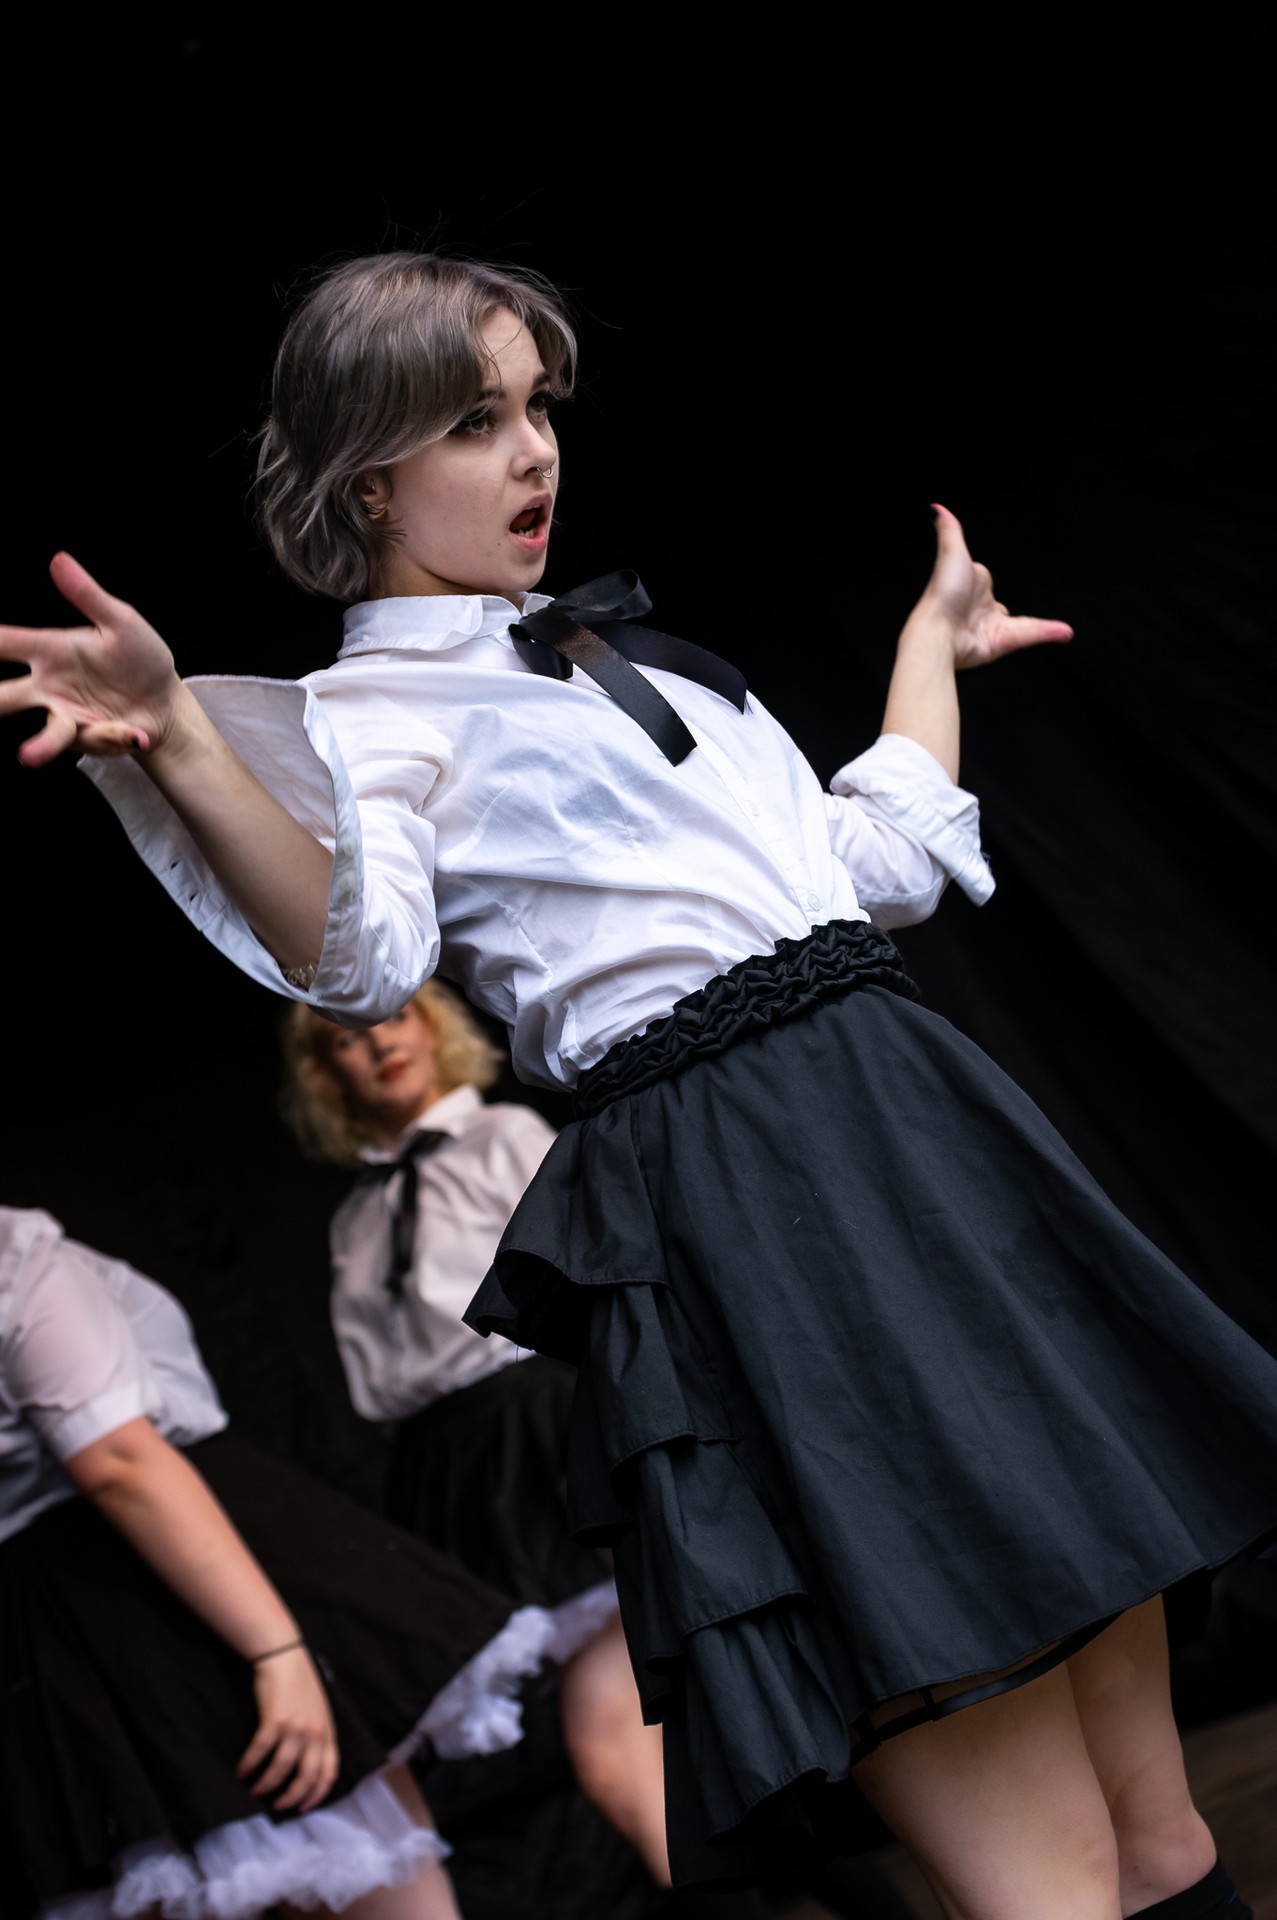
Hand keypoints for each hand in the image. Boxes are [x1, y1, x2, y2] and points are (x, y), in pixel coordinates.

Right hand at [0, 553, 183, 765]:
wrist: (167, 701)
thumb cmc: (138, 658)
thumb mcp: (120, 621)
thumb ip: (88, 595)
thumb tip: (58, 560)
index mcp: (50, 651)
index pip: (5, 643)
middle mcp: (48, 687)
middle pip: (4, 698)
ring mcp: (66, 716)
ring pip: (46, 732)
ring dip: (41, 745)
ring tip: (28, 756)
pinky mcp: (89, 739)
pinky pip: (96, 740)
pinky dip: (116, 736)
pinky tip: (134, 733)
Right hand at [237, 1645, 339, 1813]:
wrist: (285, 1656)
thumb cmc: (300, 1685)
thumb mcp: (319, 1711)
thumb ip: (318, 1737)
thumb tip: (308, 1766)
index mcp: (328, 1732)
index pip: (328, 1773)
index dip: (316, 1795)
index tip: (303, 1808)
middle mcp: (315, 1733)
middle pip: (306, 1777)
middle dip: (290, 1797)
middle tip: (277, 1805)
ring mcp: (296, 1727)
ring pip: (280, 1769)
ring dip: (266, 1784)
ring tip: (255, 1790)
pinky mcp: (274, 1720)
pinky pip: (260, 1752)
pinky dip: (249, 1765)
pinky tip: (241, 1772)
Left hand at [912, 504, 1072, 668]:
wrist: (937, 632)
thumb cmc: (942, 593)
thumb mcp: (951, 553)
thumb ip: (950, 531)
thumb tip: (936, 508)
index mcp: (969, 586)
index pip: (984, 582)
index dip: (984, 581)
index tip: (985, 580)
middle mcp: (979, 609)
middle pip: (1000, 607)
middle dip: (1002, 609)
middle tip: (1009, 611)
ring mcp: (990, 627)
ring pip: (1022, 625)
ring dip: (1044, 627)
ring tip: (1065, 630)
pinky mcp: (999, 643)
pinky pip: (1029, 635)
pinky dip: (1048, 633)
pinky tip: (1065, 632)